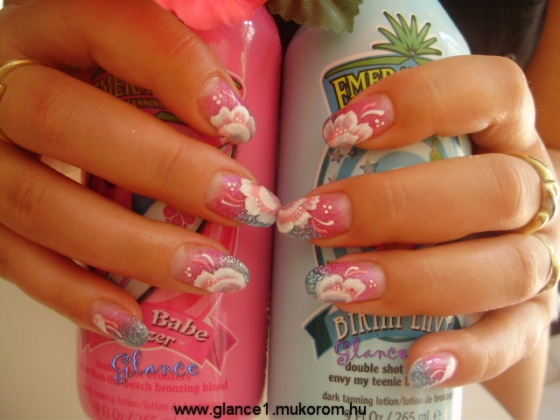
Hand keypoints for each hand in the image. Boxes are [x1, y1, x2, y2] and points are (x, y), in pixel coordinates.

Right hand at [0, 0, 278, 345]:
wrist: (16, 106)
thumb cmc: (93, 86)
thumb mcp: (124, 57)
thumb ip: (175, 63)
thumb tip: (244, 106)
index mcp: (48, 30)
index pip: (107, 25)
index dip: (176, 70)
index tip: (239, 121)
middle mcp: (3, 88)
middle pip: (64, 120)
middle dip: (163, 168)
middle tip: (241, 202)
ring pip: (40, 202)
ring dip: (134, 247)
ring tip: (212, 271)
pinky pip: (16, 261)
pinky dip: (76, 296)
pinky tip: (133, 318)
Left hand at [278, 55, 558, 389]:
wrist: (476, 260)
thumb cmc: (421, 200)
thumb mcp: (401, 162)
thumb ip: (362, 158)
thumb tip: (273, 184)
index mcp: (502, 134)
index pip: (493, 91)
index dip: (422, 101)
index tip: (340, 129)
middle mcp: (530, 192)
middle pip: (496, 188)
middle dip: (396, 206)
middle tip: (316, 219)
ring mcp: (537, 257)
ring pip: (506, 266)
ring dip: (416, 279)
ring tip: (339, 287)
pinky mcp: (530, 318)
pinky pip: (513, 339)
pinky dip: (466, 354)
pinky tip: (416, 362)